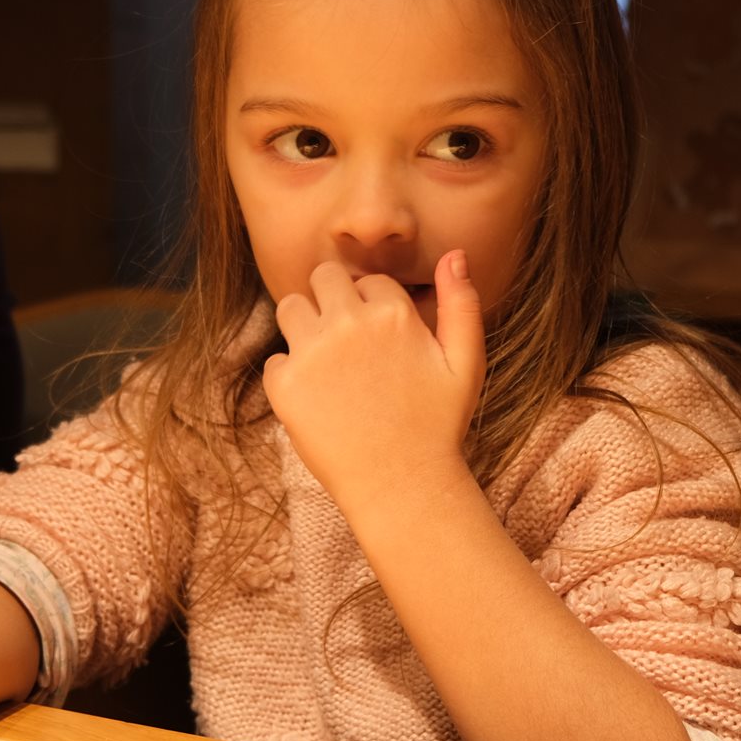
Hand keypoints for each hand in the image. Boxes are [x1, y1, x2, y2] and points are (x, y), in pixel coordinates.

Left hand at [263, 250, 485, 513]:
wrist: (402, 485)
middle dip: (331, 299)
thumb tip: (455, 254)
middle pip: (323, 277)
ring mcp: (313, 353)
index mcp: (392, 312)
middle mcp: (348, 324)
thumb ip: (462, 303)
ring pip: (290, 306)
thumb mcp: (466, 362)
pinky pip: (275, 359)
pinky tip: (317, 400)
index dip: (373, 305)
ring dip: (303, 325)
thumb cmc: (438, 426)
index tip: (380, 338)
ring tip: (325, 363)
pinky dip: (289, 375)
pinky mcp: (285, 385)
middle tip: (345, 341)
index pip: (368, 280)